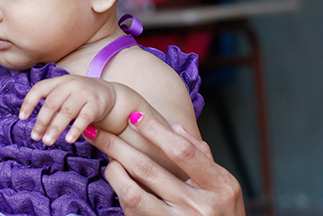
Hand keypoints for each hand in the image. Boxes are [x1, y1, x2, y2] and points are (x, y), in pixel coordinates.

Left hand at [21, 75, 115, 144]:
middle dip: (41, 121)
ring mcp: (84, 93)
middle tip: (35, 137)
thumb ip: (52, 108)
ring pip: (66, 112)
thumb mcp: (64, 96)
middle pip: (51, 103)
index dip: (29, 102)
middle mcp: (70, 84)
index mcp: (59, 81)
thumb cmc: (79, 97)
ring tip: (48, 142)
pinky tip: (68, 140)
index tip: (22, 117)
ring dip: (55, 128)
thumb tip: (38, 130)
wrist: (107, 93)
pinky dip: (75, 129)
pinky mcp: (96, 104)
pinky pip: (84, 118)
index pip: (39, 88)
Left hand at [83, 112, 244, 215]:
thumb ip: (201, 154)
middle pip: (148, 169)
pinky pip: (132, 211)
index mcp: (219, 186)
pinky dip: (122, 194)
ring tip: (108, 159)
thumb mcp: (225, 184)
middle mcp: (198, 206)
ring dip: (114, 171)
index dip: (155, 131)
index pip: (182, 152)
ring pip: (132, 193)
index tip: (133, 116)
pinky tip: (119, 182)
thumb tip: (174, 127)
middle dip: (117, 146)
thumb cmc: (223, 212)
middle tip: (97, 131)